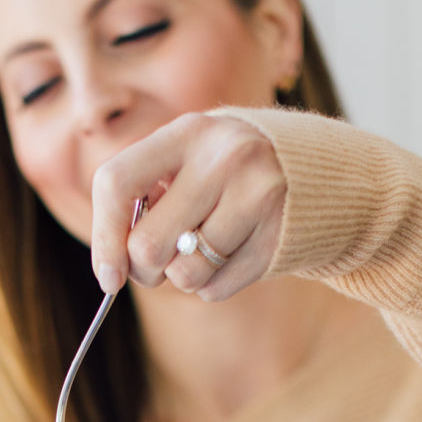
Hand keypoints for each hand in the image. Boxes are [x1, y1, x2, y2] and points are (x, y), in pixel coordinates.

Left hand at [92, 113, 286, 302]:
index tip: (109, 276)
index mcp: (188, 132)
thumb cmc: (227, 175)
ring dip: (184, 278)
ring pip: (185, 274)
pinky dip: (214, 285)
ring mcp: (257, 196)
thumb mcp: (188, 162)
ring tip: (204, 250)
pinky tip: (233, 256)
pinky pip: (216, 289)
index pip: (117, 183)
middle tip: (159, 264)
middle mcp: (224, 157)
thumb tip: (111, 268)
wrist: (317, 174)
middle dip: (145, 270)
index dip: (104, 238)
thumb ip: (145, 198)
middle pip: (148, 245)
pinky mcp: (277, 236)